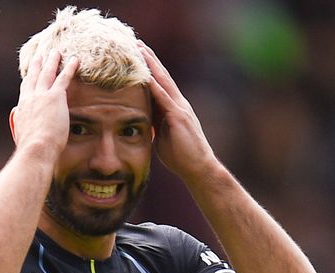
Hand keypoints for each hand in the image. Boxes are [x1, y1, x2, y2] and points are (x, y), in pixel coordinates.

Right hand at [11, 50, 78, 156]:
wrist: (35, 149)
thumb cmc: (30, 150)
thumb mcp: (21, 137)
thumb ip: (20, 128)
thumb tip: (19, 126)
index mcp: (22, 109)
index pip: (26, 90)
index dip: (29, 80)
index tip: (30, 73)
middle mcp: (30, 98)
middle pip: (34, 77)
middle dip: (38, 65)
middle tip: (40, 54)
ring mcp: (42, 96)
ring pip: (48, 73)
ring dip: (52, 61)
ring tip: (56, 52)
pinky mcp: (55, 97)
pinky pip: (64, 78)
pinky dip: (69, 68)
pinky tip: (75, 60)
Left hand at [138, 41, 217, 179]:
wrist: (198, 167)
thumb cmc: (180, 155)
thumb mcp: (162, 135)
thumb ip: (154, 123)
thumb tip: (142, 119)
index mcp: (173, 107)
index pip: (159, 83)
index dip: (149, 68)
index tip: (137, 54)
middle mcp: (178, 103)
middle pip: (162, 76)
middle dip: (149, 59)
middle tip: (136, 43)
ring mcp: (180, 108)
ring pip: (163, 82)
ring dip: (151, 65)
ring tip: (140, 50)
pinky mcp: (179, 117)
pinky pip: (165, 99)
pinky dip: (155, 86)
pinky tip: (146, 75)